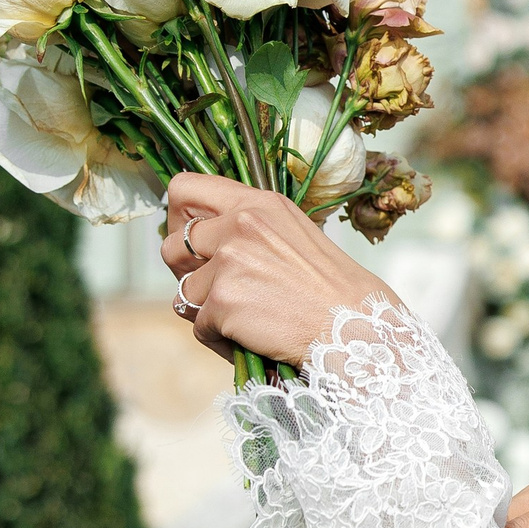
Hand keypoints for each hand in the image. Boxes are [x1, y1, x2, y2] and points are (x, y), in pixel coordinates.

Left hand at [161, 173, 392, 365]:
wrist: (357, 327)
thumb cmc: (333, 289)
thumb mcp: (294, 234)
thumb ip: (251, 228)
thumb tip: (205, 237)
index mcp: (257, 203)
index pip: (184, 188)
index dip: (177, 218)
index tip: (190, 241)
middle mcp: (240, 225)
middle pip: (171, 246)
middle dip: (184, 274)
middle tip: (213, 291)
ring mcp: (230, 262)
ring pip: (185, 292)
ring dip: (207, 311)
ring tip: (245, 319)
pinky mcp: (224, 302)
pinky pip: (199, 326)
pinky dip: (220, 339)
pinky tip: (252, 337)